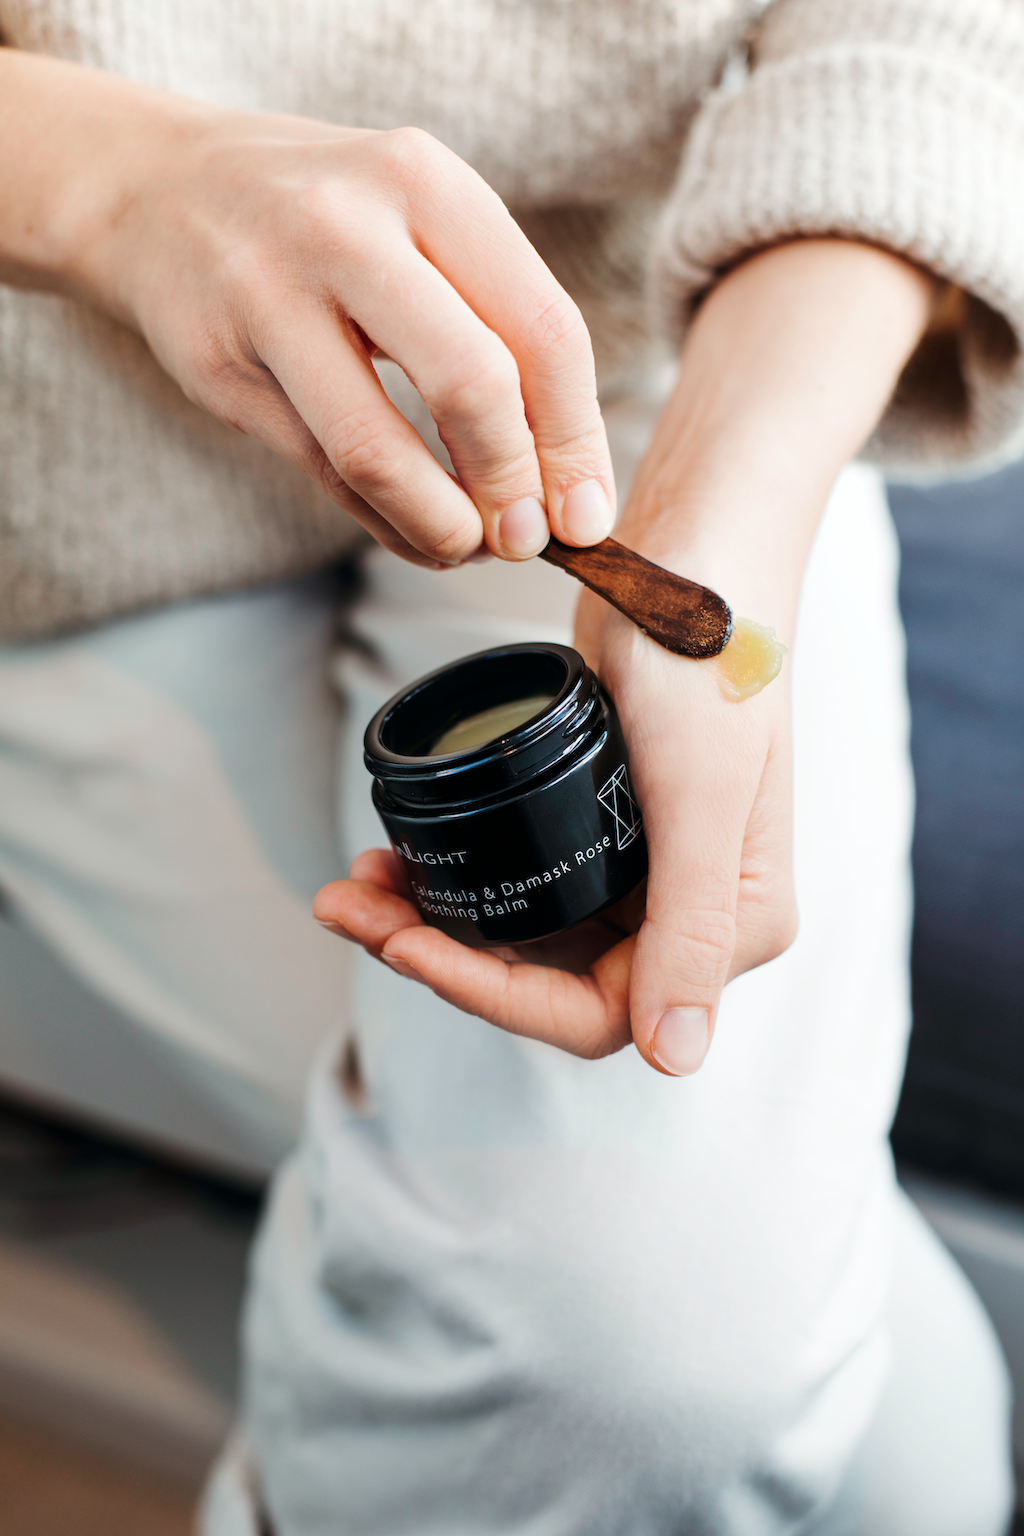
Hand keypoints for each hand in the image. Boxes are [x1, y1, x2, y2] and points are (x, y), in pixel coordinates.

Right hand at [0, 51, 614, 566]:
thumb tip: (566, 483)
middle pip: (471, 386)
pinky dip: (382, 523)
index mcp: (426, 185)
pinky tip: (413, 531)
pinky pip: (322, 473)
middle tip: (526, 536)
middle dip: (514, 486)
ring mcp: (269, 297)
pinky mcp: (218, 366)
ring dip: (441, 526)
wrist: (156, 190)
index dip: (576, 440)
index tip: (586, 512)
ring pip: (379, 451)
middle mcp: (347, 230)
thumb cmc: (324, 221)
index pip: (543, 331)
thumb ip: (498, 330)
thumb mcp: (422, 227)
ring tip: (467, 547)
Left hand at [315, 611, 791, 1072]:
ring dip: (437, 918)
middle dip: (442, 954)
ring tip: (357, 882)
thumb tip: (675, 1058)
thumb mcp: (701, 795)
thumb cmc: (709, 660)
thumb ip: (692, 929)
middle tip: (351, 907)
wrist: (697, 549)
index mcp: (733, 926)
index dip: (497, 997)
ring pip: (526, 935)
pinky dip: (460, 874)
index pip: (603, 1013)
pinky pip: (523, 881)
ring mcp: (644, 873)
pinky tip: (401, 854)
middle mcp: (691, 914)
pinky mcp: (603, 829)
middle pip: (551, 979)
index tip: (409, 951)